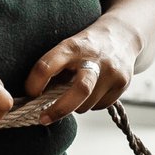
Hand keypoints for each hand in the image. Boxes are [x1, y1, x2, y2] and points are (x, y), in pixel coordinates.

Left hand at [25, 19, 141, 123]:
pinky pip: (100, 106)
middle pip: (79, 91)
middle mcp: (95, 59)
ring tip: (76, 92)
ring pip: (86, 105)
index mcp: (73, 47)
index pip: (47, 67)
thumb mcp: (69, 47)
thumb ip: (56, 68)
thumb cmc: (87, 45)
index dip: (34, 84)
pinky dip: (91, 103)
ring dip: (76, 105)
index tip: (31, 94)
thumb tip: (37, 98)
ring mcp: (112, 72)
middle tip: (43, 118)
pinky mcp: (123, 83)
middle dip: (59, 109)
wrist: (123, 35)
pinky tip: (94, 90)